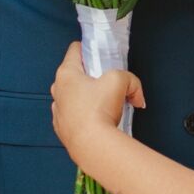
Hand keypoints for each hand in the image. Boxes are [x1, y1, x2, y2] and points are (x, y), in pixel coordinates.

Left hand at [50, 40, 145, 158]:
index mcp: (66, 74)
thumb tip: (135, 94)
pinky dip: (85, 115)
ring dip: (87, 97)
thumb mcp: (120, 81)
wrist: (92, 145)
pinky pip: (75, 115)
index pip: (74, 50)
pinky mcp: (62, 128)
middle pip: (75, 74)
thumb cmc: (99, 111)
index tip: (98, 53)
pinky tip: (98, 120)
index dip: (88, 48)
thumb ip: (130, 80)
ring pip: (74, 96)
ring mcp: (58, 110)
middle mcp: (58, 90)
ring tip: (105, 104)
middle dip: (91, 76)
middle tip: (107, 83)